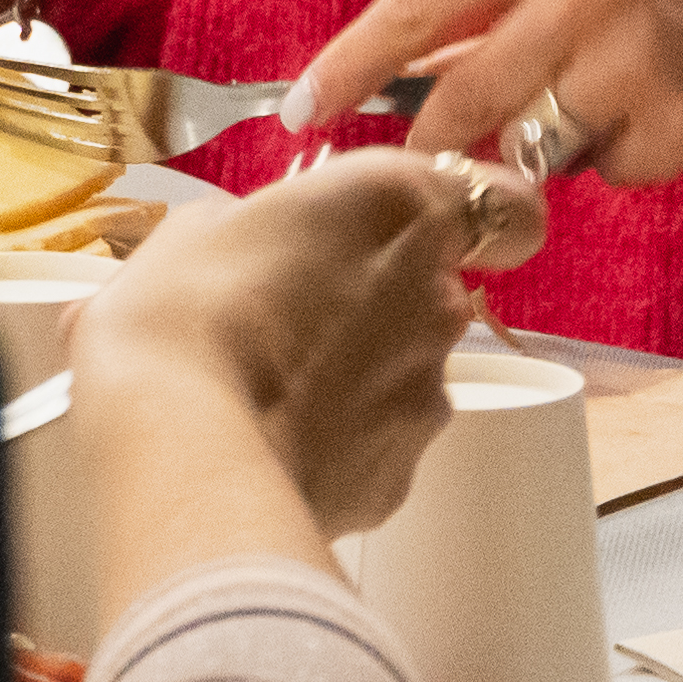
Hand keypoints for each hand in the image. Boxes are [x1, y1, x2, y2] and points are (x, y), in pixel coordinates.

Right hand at [68, 151, 478, 544]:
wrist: (175, 449)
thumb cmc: (183, 316)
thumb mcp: (203, 227)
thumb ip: (267, 223)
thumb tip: (263, 244)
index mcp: (400, 207)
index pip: (507, 207)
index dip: (481, 224)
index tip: (436, 234)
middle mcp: (437, 297)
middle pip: (439, 293)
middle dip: (383, 305)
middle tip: (296, 320)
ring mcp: (426, 391)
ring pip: (407, 374)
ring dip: (356, 378)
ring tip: (268, 394)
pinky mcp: (401, 474)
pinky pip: (378, 448)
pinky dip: (339, 447)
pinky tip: (274, 446)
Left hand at [284, 0, 682, 186]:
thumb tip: (428, 75)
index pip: (418, 3)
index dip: (347, 66)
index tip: (298, 113)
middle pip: (457, 100)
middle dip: (437, 150)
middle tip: (431, 173)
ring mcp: (633, 61)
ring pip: (538, 150)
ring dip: (563, 152)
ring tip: (645, 96)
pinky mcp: (682, 130)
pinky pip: (619, 175)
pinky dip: (643, 161)